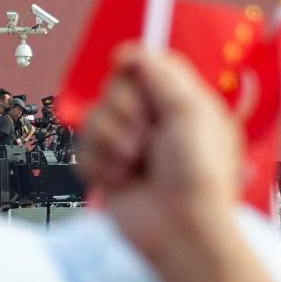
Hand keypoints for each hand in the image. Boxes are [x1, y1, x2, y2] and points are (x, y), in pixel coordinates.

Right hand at [79, 47, 243, 258]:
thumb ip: (163, 75)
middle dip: (124, 110)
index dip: (132, 63)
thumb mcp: (192, 112)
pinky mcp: (107, 172)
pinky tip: (121, 181)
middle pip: (115, 89)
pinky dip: (99, 165)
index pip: (148, 68)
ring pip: (93, 119)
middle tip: (146, 136)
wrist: (181, 230)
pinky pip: (82, 151)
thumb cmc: (198, 174)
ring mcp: (128, 148)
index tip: (123, 64)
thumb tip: (134, 51)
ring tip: (135, 165)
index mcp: (180, 105)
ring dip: (111, 141)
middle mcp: (154, 123)